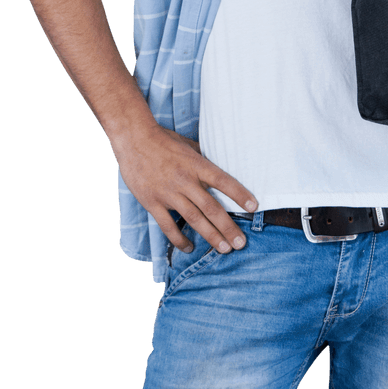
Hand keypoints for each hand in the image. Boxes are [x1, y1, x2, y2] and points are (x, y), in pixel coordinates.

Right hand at [112, 123, 258, 253]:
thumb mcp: (188, 144)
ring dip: (210, 236)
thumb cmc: (163, 140)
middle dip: (228, 227)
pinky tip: (188, 248)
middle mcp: (185, 181)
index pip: (223, 181)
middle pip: (211, 207)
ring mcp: (168, 193)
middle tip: (240, 243)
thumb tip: (220, 165)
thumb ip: (203, 158)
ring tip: (224, 249)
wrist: (134, 139)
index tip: (254, 207)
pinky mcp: (152, 203)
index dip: (239, 194)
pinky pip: (167, 226)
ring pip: (193, 219)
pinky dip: (178, 239)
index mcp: (196, 165)